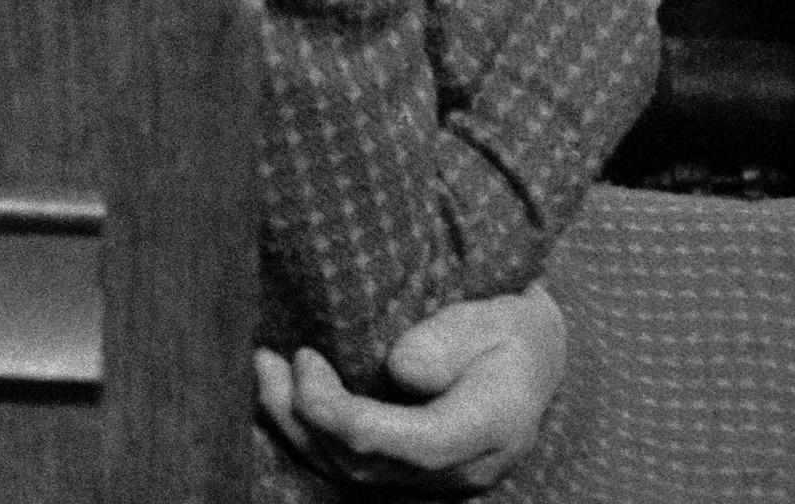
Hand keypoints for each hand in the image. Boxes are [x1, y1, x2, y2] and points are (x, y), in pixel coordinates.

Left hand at [253, 286, 567, 494]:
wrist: (531, 358)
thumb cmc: (513, 329)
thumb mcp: (502, 315)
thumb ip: (452, 339)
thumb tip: (402, 368)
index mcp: (493, 427)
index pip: (416, 443)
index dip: (349, 415)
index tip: (307, 362)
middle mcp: (462, 466)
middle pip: (370, 463)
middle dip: (306, 415)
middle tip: (270, 360)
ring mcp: (434, 478)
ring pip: (351, 472)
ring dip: (296, 426)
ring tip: (263, 370)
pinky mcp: (408, 472)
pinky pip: (350, 465)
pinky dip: (308, 434)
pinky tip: (281, 396)